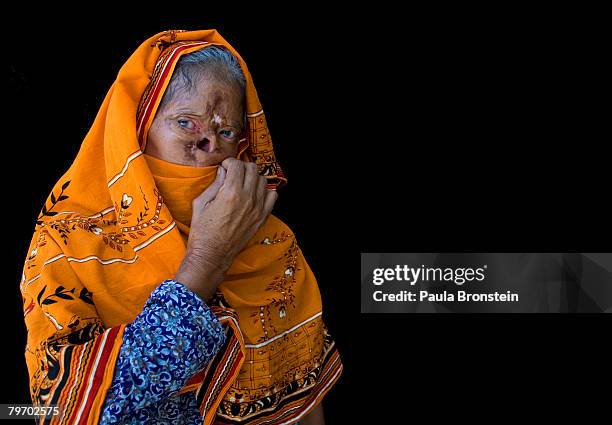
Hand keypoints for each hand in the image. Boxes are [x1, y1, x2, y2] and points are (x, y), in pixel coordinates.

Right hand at [175, 158, 277, 300]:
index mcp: (231, 192)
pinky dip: (265, 191)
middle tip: (233, 173)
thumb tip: (223, 171)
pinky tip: (254, 194)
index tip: (224, 167)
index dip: (229, 162)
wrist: (212, 255)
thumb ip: (215, 184)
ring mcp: (258, 208)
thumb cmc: (203, 231)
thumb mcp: (201, 203)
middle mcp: (248, 198)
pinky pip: (272, 196)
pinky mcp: (262, 218)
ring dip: (252, 177)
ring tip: (242, 183)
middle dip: (241, 167)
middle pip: (252, 169)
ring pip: (263, 180)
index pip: (237, 165)